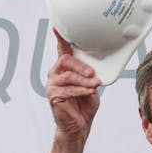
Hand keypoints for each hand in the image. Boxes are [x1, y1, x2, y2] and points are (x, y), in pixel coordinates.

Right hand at [45, 30, 99, 152]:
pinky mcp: (52, 96)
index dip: (60, 37)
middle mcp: (56, 74)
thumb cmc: (84, 105)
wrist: (79, 126)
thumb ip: (92, 74)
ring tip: (95, 85)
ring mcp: (52, 85)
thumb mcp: (92, 85)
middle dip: (81, 66)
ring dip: (84, 80)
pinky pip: (67, 89)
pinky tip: (90, 92)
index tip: (58, 26)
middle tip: (93, 73)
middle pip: (65, 61)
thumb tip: (98, 67)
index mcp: (65, 68)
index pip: (62, 49)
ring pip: (68, 76)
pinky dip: (81, 90)